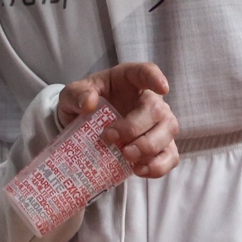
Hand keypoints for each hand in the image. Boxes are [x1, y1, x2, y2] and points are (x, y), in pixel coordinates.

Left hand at [57, 62, 178, 177]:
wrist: (81, 129)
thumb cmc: (82, 104)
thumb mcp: (71, 95)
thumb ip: (76, 94)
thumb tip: (89, 103)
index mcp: (128, 79)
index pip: (147, 72)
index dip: (157, 78)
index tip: (163, 88)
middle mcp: (148, 99)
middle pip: (157, 109)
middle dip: (135, 127)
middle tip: (109, 137)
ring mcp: (157, 123)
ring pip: (168, 131)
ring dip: (149, 146)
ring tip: (126, 156)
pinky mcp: (159, 147)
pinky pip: (170, 156)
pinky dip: (158, 166)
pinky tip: (138, 169)